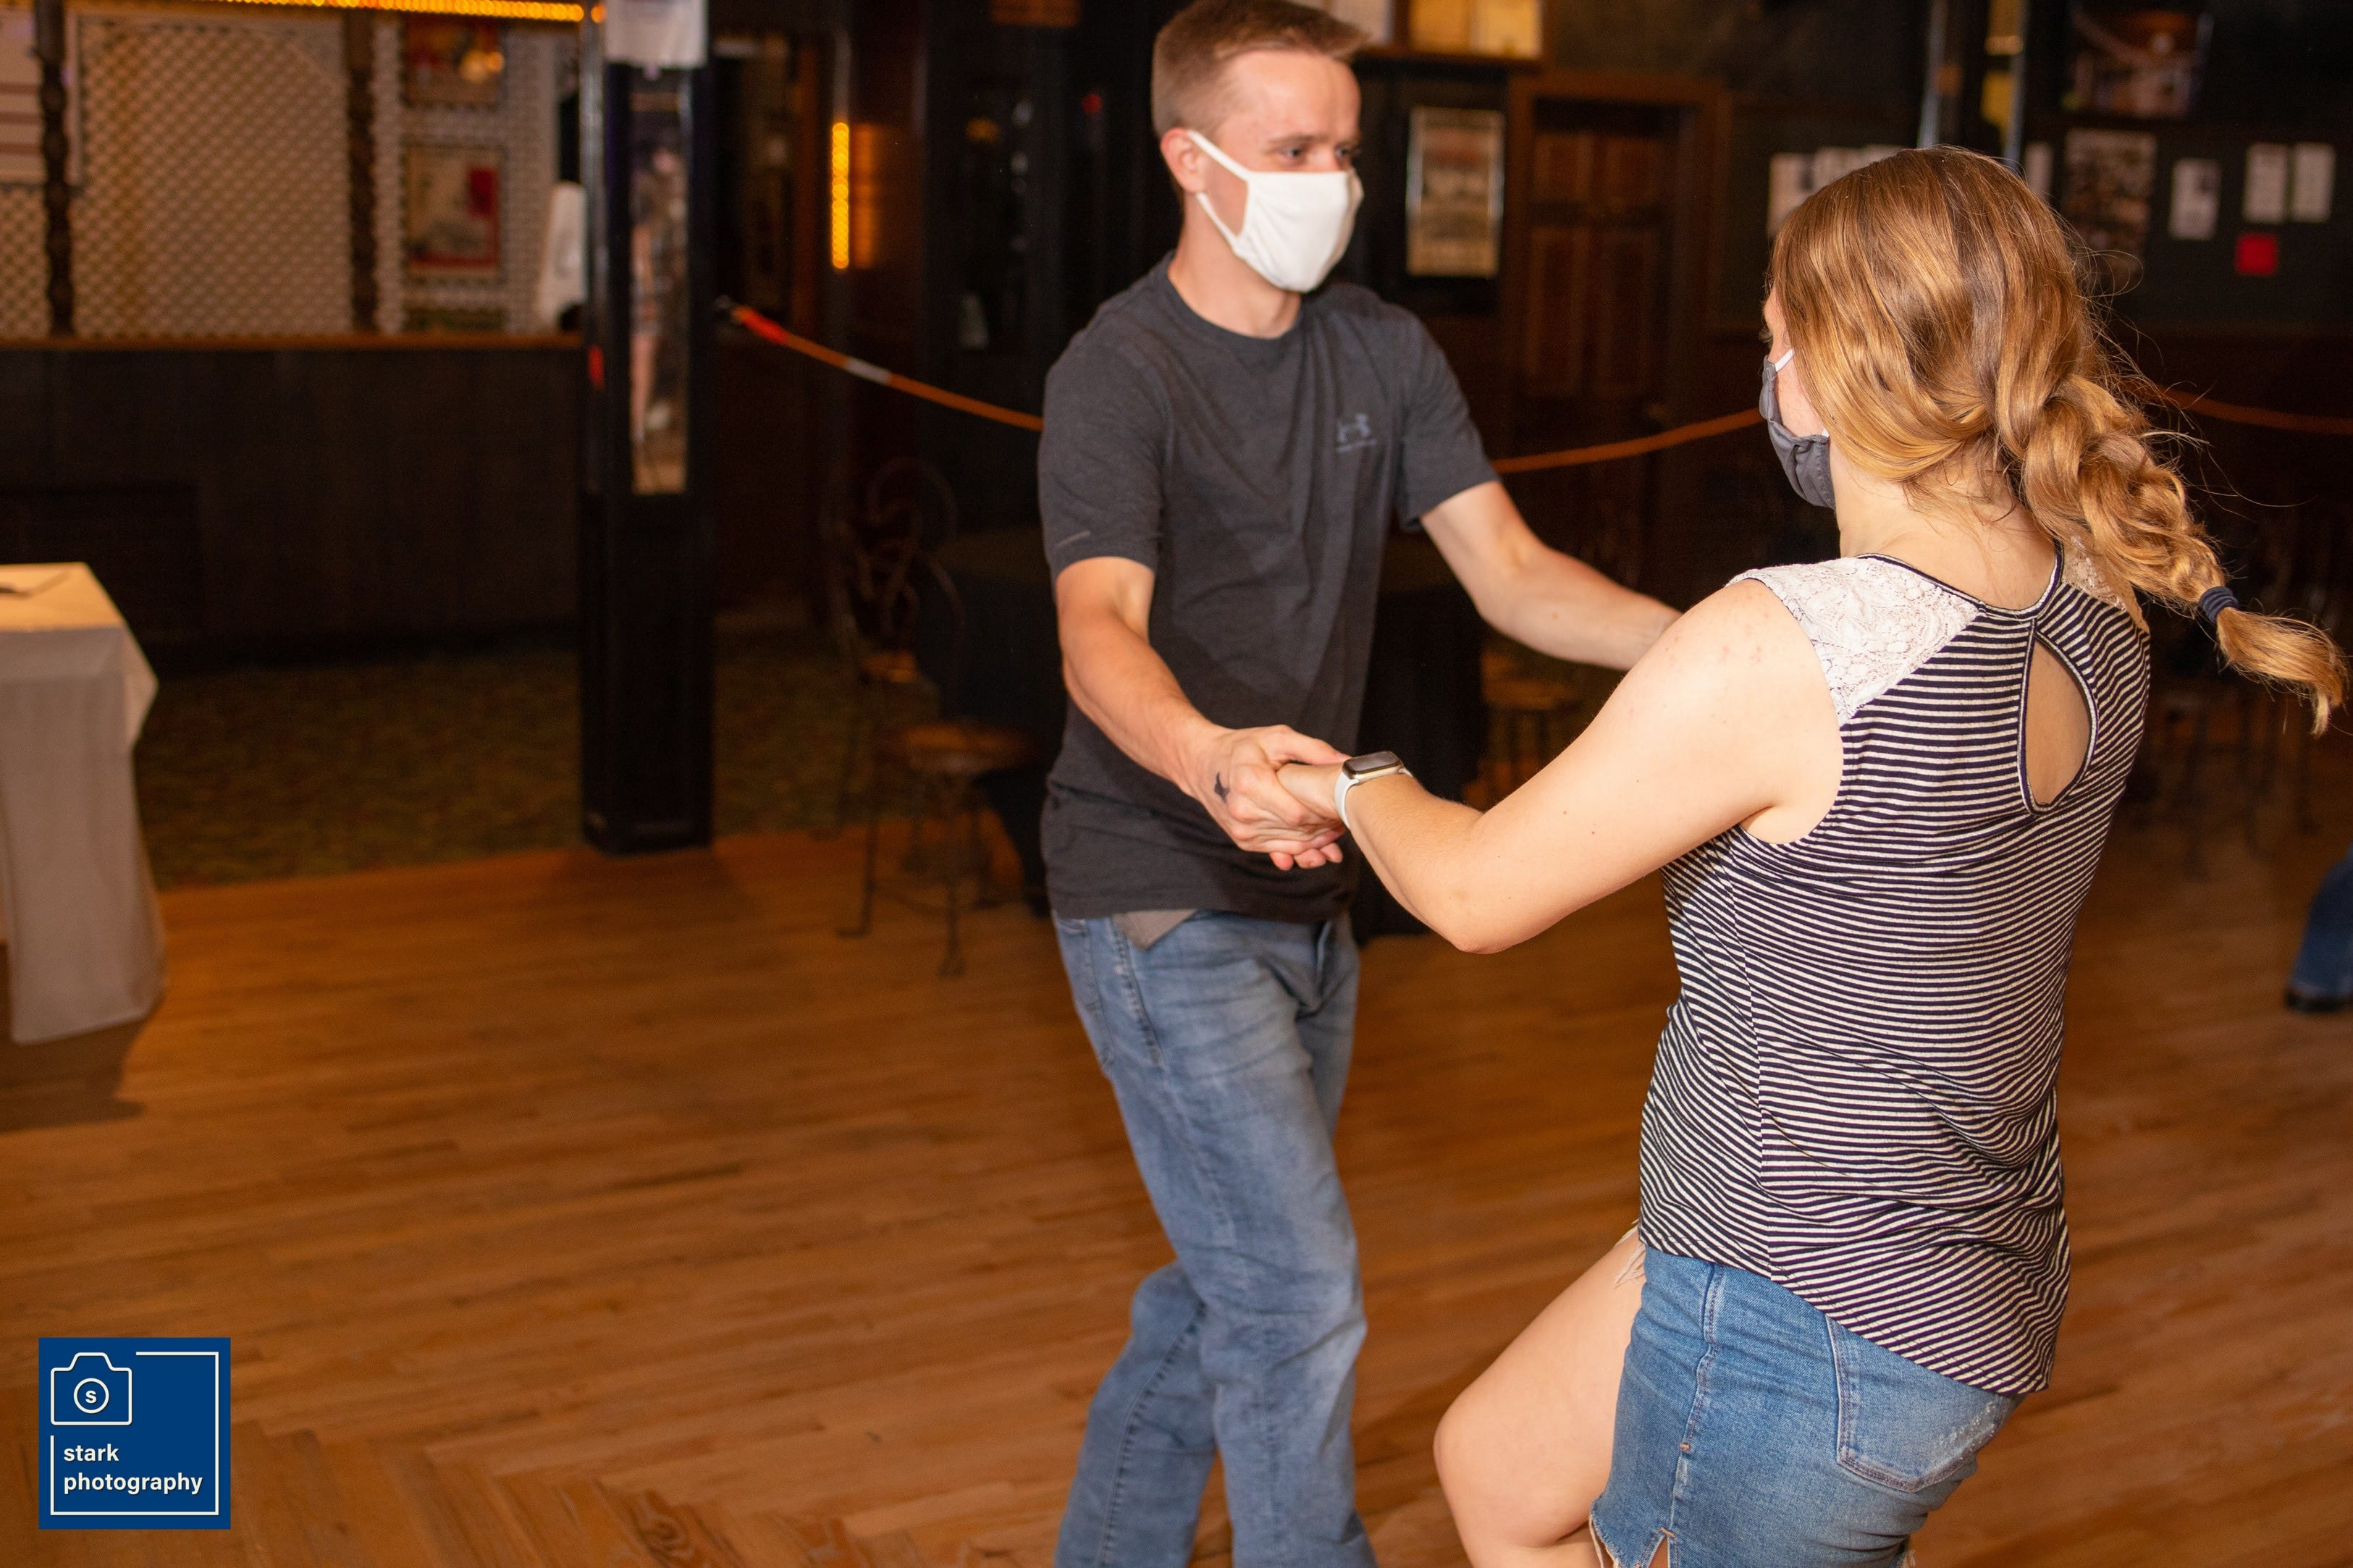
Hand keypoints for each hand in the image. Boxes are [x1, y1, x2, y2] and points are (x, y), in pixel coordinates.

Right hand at [1178, 724, 1347, 869]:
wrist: (1203, 765)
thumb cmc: (1242, 747)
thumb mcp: (1276, 738)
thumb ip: (1312, 749)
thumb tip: (1347, 762)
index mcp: (1251, 783)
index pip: (1298, 813)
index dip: (1325, 814)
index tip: (1341, 806)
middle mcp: (1244, 812)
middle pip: (1297, 831)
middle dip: (1325, 828)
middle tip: (1344, 818)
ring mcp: (1242, 830)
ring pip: (1292, 846)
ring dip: (1317, 842)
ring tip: (1335, 830)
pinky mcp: (1244, 841)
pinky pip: (1281, 851)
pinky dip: (1302, 848)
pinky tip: (1318, 841)